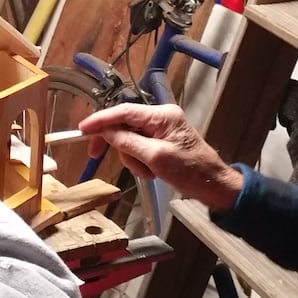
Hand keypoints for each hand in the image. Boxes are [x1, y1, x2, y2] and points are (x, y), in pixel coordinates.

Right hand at [78, 104, 243, 211]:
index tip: (82, 129)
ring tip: (147, 172)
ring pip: (130, 140)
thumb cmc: (191, 171)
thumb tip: (107, 132)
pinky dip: (140, 162)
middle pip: (124, 125)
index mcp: (162, 116)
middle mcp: (161, 117)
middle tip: (96, 156)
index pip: (123, 112)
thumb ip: (129, 142)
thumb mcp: (156, 158)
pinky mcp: (163, 142)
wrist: (215, 185)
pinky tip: (151, 173)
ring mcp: (162, 130)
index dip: (100, 120)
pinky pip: (140, 147)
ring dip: (132, 159)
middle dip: (117, 145)